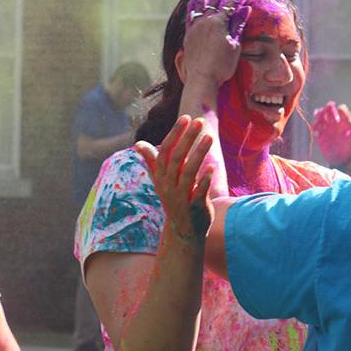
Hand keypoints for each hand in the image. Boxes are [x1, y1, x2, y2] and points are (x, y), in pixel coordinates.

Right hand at [135, 115, 214, 243]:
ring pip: (188, 172)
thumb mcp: (161, 181)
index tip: (186, 118)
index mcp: (161, 177)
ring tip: (210, 137)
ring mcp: (181, 196)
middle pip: (177, 158)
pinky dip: (205, 179)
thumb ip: (153, 162)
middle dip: (188, 138)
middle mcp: (168, 185)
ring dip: (199, 153)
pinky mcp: (194, 207)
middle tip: (200, 121)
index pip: (165, 151)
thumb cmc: (174, 201)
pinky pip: (199, 191)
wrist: (183, 232)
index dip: (175, 134)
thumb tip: (138, 144)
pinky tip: (213, 167)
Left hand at [181, 0, 251, 86]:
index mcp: (219, 22)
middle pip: (218, 0)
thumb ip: (238, 25)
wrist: (202, 78)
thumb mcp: (235, 45)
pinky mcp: (189, 33)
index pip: (233, 3)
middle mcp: (206, 20)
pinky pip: (191, 14)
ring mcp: (195, 26)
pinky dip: (194, 4)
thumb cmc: (222, 66)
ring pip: (204, 3)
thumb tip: (245, 8)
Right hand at [310, 102, 350, 167]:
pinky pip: (314, 128)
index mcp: (344, 121)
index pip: (339, 109)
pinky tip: (317, 131)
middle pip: (328, 110)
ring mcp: (326, 129)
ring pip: (319, 117)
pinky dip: (315, 127)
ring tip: (319, 119)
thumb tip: (343, 110)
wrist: (344, 162)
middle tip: (325, 114)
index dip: (337, 111)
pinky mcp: (319, 136)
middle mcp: (335, 123)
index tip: (337, 120)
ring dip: (318, 116)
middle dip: (326, 110)